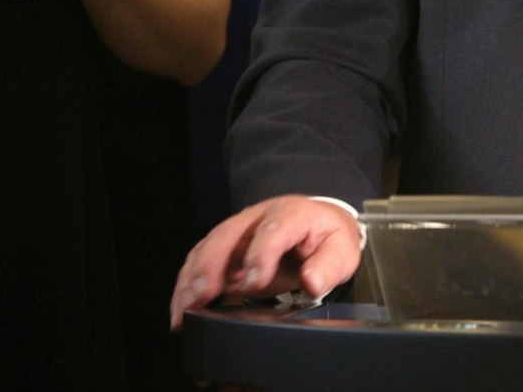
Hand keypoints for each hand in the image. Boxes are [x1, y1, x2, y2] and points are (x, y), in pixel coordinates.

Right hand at [170, 196, 362, 330]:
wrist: (317, 222)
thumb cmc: (327, 238)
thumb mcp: (341, 251)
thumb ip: (328, 266)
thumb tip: (312, 282)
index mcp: (291, 214)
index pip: (272, 230)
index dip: (261, 255)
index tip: (255, 283)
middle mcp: (257, 218)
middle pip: (227, 234)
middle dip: (211, 264)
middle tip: (202, 295)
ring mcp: (238, 232)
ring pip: (207, 248)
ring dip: (192, 277)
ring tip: (184, 307)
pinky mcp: (226, 249)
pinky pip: (200, 263)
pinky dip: (187, 285)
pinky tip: (182, 308)